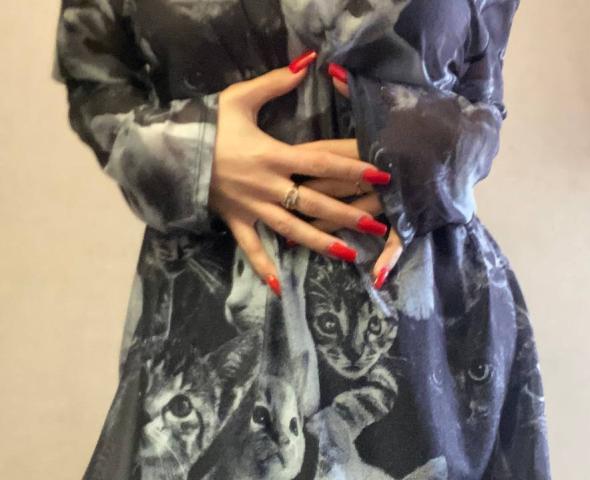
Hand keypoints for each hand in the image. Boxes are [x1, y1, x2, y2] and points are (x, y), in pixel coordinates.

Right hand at [208, 51, 391, 295]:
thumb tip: (307, 62)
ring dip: (320, 243)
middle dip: (347, 214)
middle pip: (315, 203)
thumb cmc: (208, 125)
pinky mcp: (236, 221)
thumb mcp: (239, 98)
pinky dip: (263, 266)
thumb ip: (275, 82)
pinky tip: (279, 288)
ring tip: (348, 254)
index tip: (381, 175)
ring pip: (292, 229)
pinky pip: (251, 247)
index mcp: (273, 155)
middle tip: (377, 225)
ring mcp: (253, 208)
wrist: (169, 151)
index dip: (352, 168)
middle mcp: (268, 186)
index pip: (321, 163)